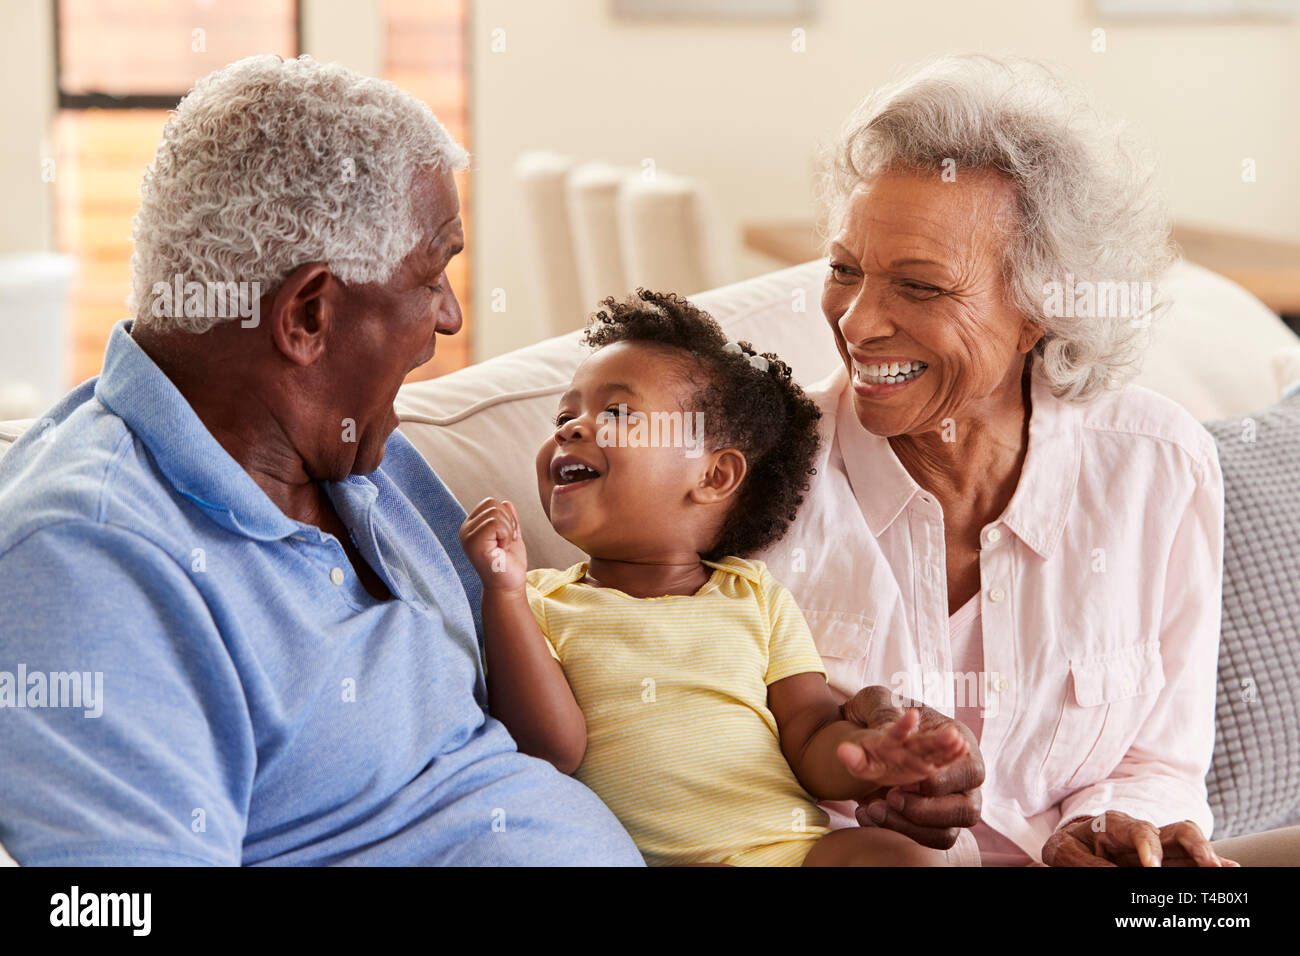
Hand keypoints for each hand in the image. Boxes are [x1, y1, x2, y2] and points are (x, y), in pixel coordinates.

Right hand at [458, 497, 526, 592]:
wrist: (508, 586)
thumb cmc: (509, 564)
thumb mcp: (510, 534)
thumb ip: (508, 518)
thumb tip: (506, 502)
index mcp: (472, 526)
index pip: (490, 502)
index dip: (506, 516)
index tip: (507, 537)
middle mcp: (465, 530)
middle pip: (493, 504)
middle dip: (508, 522)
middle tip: (506, 543)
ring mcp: (467, 536)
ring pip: (495, 512)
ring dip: (508, 530)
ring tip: (503, 547)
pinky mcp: (474, 543)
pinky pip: (495, 523)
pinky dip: (506, 535)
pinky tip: (502, 549)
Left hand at [843, 685, 984, 849]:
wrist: (856, 733)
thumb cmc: (875, 714)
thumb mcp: (875, 702)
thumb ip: (882, 709)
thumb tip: (896, 722)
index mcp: (958, 740)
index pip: (971, 770)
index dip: (943, 780)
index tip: (909, 779)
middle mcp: (958, 775)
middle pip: (968, 810)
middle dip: (931, 810)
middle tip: (893, 796)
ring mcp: (944, 801)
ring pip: (946, 833)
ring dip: (913, 827)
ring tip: (877, 807)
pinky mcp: (924, 818)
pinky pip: (923, 839)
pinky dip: (898, 832)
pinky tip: (867, 814)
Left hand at [1042, 813, 1237, 866]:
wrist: (1072, 844)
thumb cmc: (1069, 846)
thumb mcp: (1064, 852)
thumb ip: (1084, 861)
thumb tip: (1113, 873)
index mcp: (1115, 825)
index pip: (1139, 829)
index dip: (1149, 847)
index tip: (1153, 868)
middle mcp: (1144, 832)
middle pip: (1179, 830)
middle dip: (1196, 847)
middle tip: (1207, 867)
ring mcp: (1160, 846)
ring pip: (1192, 844)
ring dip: (1210, 857)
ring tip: (1225, 870)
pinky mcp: (1168, 860)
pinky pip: (1192, 859)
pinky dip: (1211, 863)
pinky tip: (1230, 869)